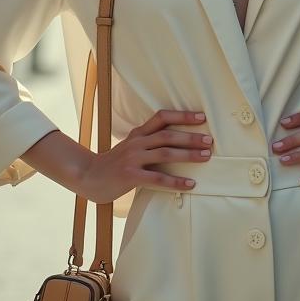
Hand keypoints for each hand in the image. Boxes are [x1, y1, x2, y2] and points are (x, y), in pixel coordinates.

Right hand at [74, 109, 211, 203]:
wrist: (89, 177)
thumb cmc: (114, 163)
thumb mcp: (130, 146)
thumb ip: (148, 141)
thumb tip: (176, 139)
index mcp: (138, 133)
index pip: (162, 117)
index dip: (182, 116)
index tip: (201, 117)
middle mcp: (137, 142)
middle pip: (168, 135)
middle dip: (191, 137)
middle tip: (210, 140)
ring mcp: (133, 159)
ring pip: (165, 154)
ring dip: (188, 155)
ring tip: (205, 157)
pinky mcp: (130, 176)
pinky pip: (157, 179)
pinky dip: (176, 182)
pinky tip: (190, 184)